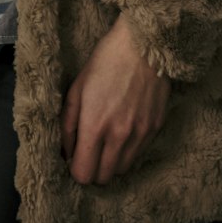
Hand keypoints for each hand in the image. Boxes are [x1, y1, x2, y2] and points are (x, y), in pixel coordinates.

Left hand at [60, 14, 170, 186]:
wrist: (143, 44)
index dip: (76, 169)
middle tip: (90, 151)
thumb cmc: (105, 62)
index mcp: (94, 125)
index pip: (83, 174)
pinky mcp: (156, 128)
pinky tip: (124, 130)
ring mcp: (140, 134)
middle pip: (103, 178)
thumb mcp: (76, 88)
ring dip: (111, 162)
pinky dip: (128, 151)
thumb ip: (68, 125)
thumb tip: (65, 153)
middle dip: (93, 169)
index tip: (75, 156)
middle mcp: (119, 135)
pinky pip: (138, 154)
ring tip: (107, 141)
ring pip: (122, 170)